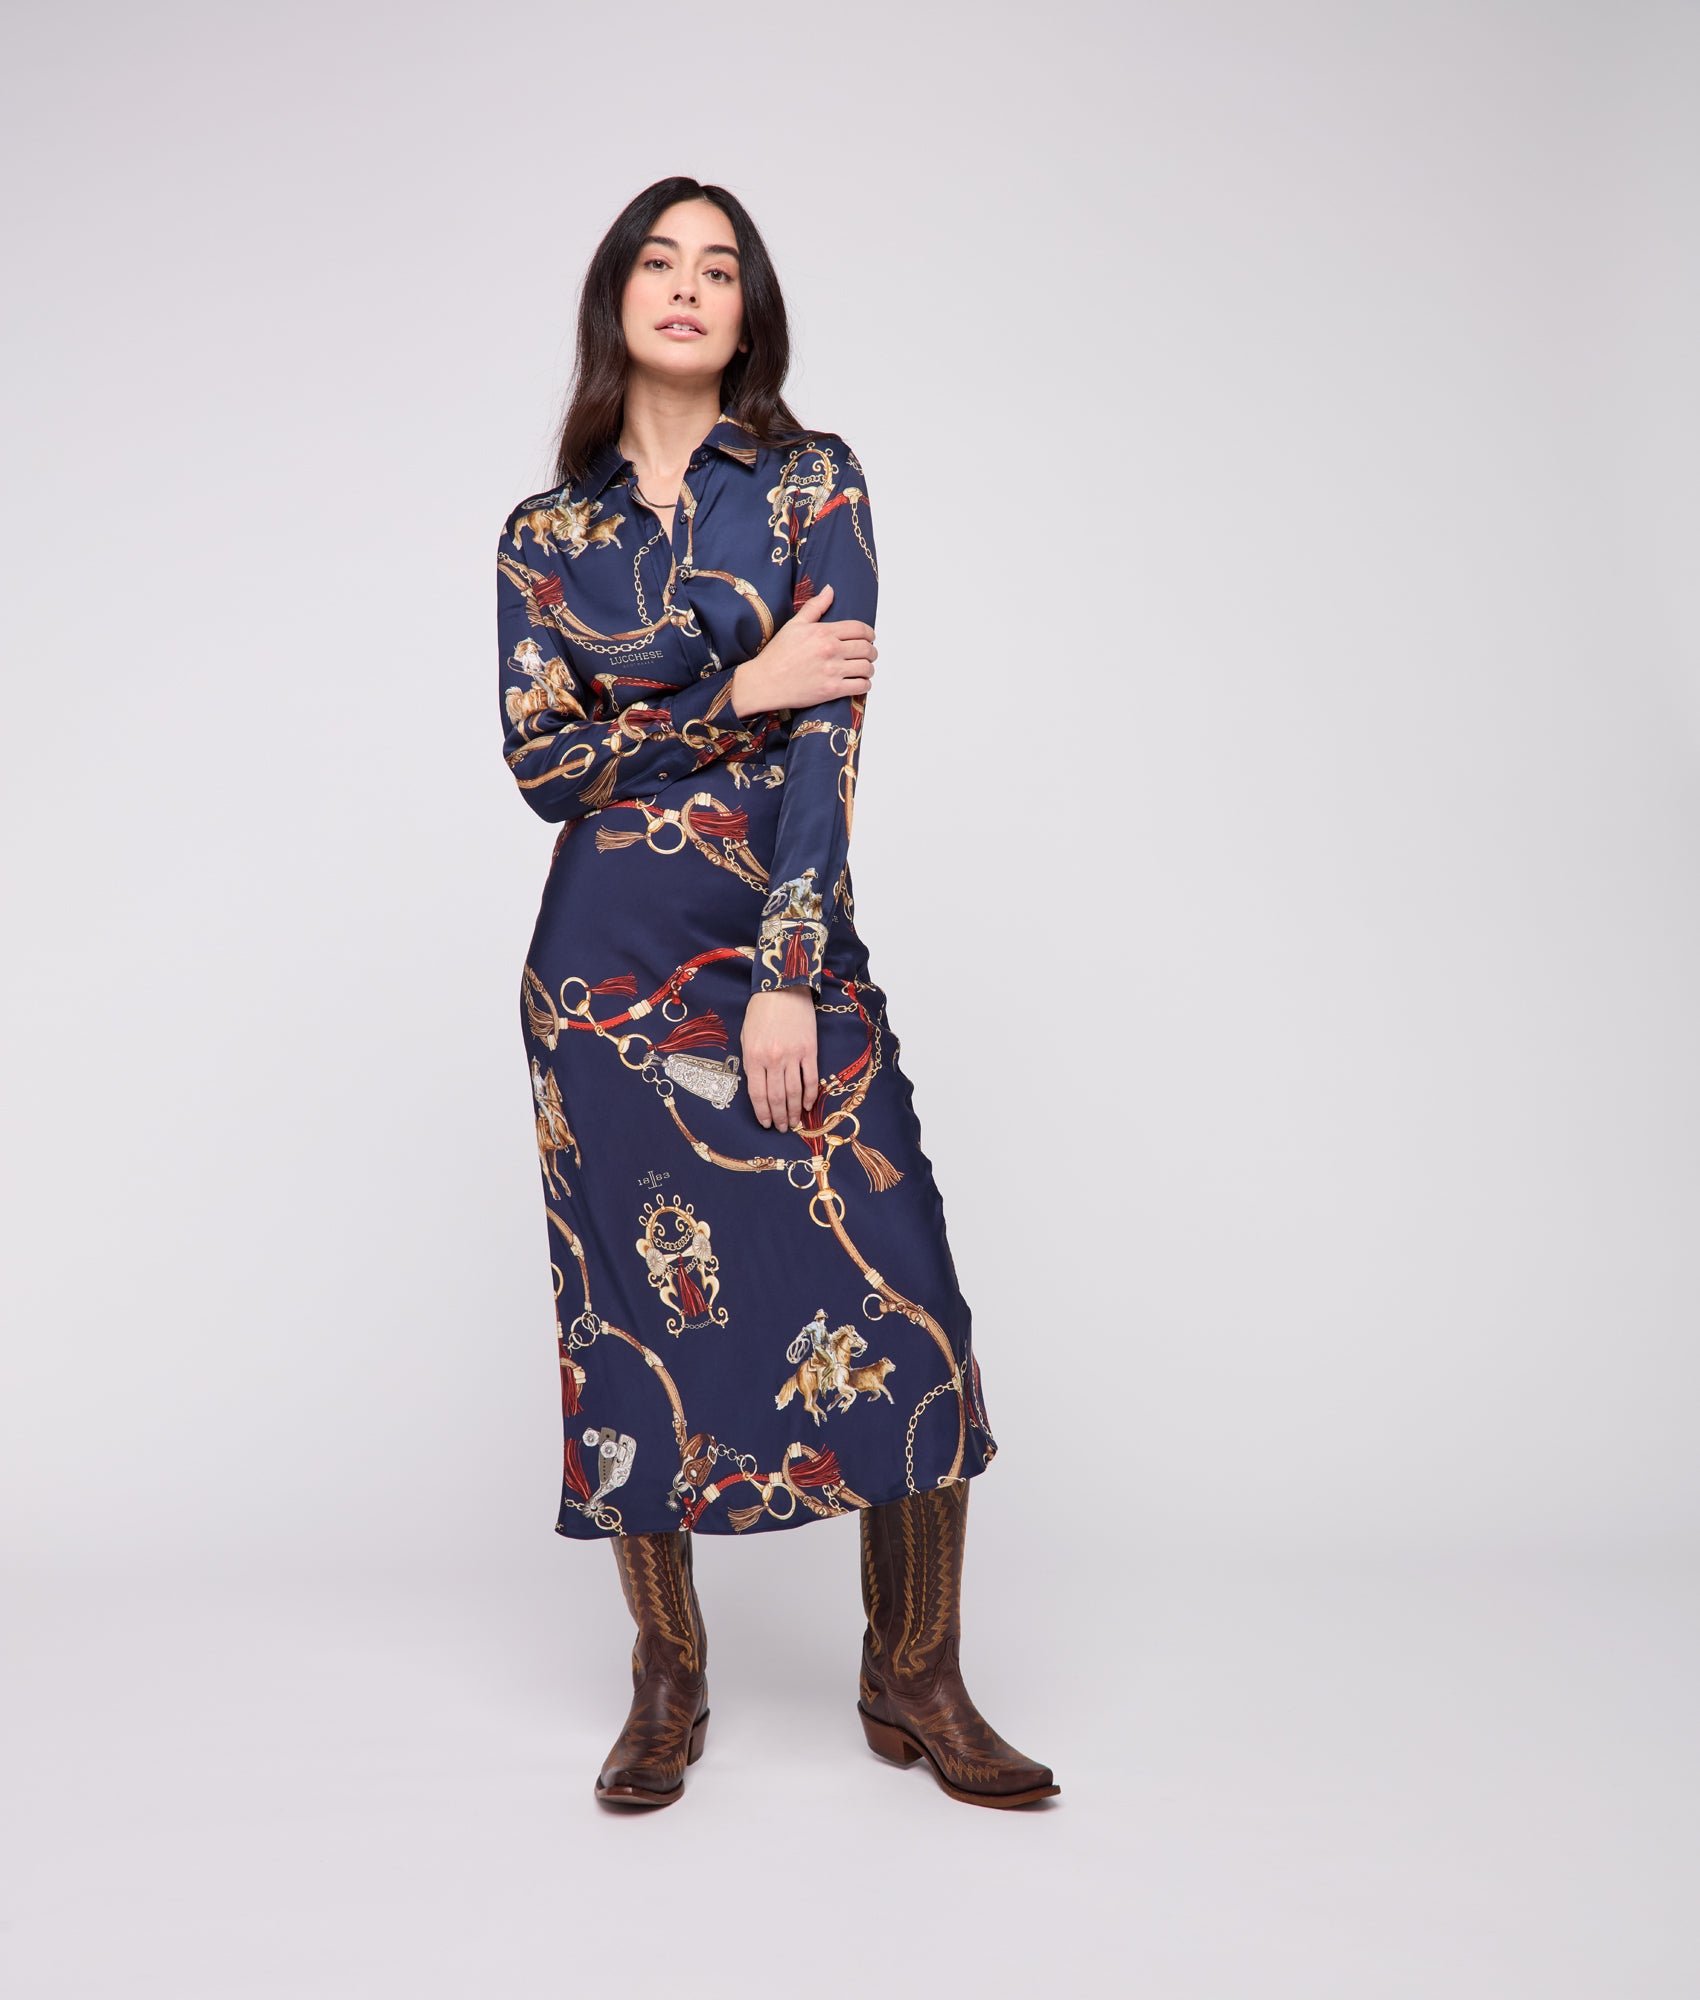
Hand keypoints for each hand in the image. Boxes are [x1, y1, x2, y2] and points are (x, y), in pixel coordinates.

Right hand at [729, 583, 876, 716]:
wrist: (764, 682)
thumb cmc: (777, 654)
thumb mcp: (794, 625)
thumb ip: (815, 606)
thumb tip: (830, 589)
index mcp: (823, 632)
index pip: (859, 629)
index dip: (869, 633)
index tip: (869, 638)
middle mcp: (830, 650)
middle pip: (866, 648)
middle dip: (871, 651)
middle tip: (869, 654)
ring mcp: (832, 671)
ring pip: (866, 667)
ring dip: (869, 668)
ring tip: (865, 669)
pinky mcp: (832, 690)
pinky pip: (860, 687)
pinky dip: (865, 685)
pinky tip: (861, 683)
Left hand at [742, 987, 817, 1132]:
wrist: (783, 989)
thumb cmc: (761, 1012)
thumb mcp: (746, 1037)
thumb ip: (751, 1062)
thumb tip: (758, 1087)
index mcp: (753, 1057)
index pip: (757, 1094)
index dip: (762, 1113)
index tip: (766, 1124)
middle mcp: (773, 1060)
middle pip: (776, 1097)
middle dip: (779, 1117)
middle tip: (782, 1128)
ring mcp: (792, 1055)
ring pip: (794, 1092)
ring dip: (794, 1111)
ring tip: (794, 1123)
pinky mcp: (809, 1050)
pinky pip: (810, 1078)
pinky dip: (810, 1095)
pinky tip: (807, 1105)